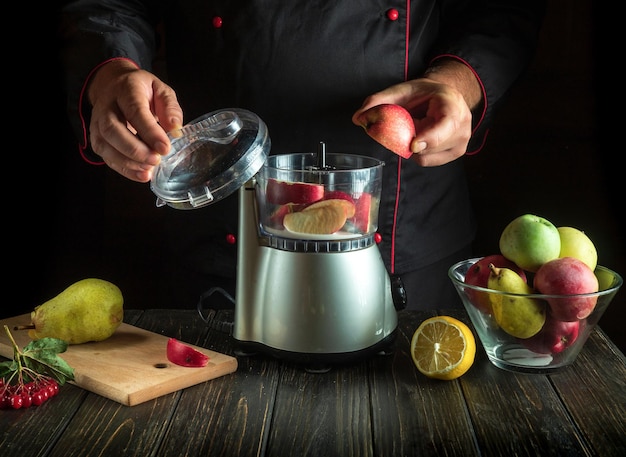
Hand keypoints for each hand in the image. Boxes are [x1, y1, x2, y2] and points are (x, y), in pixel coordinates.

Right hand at [87, 59, 183, 181]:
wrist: (115, 86)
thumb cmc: (142, 91)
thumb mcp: (161, 91)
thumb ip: (170, 108)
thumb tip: (175, 129)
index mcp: (126, 90)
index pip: (135, 111)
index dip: (150, 132)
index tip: (165, 148)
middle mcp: (107, 105)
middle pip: (112, 129)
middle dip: (135, 149)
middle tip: (156, 160)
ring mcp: (97, 122)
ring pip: (104, 144)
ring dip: (127, 161)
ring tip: (148, 169)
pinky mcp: (96, 137)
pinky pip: (105, 156)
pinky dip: (123, 169)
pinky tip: (140, 174)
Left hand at [352, 60, 481, 166]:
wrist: (445, 97)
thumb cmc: (424, 93)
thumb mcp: (402, 90)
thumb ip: (379, 101)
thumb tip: (358, 118)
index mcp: (452, 105)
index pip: (445, 126)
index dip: (430, 138)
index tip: (413, 144)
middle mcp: (462, 126)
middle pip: (430, 146)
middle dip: (410, 140)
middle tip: (406, 125)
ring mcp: (461, 142)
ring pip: (426, 157)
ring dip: (412, 147)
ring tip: (416, 129)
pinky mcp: (455, 153)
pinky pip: (427, 161)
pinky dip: (417, 152)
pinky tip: (419, 138)